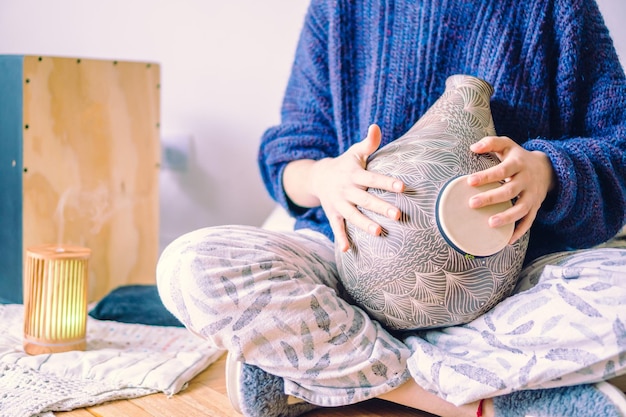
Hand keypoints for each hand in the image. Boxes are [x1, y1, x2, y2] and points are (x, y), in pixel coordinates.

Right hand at [310, 124, 404, 251]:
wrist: (318, 177)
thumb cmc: (345, 164)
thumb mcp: (355, 152)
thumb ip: (369, 143)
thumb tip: (376, 126)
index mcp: (354, 174)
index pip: (372, 179)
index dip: (386, 182)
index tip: (402, 186)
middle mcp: (346, 190)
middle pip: (365, 200)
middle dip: (381, 207)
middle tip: (398, 215)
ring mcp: (338, 204)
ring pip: (352, 216)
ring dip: (364, 224)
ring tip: (379, 232)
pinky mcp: (333, 214)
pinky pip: (337, 228)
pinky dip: (341, 238)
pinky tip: (347, 250)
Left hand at [467, 136, 555, 242]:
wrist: (547, 168)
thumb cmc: (518, 157)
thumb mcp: (507, 145)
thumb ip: (491, 143)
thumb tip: (473, 147)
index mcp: (518, 164)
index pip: (502, 170)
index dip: (487, 176)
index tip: (470, 181)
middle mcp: (527, 180)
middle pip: (510, 190)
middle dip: (491, 198)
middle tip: (472, 203)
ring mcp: (533, 195)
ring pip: (522, 208)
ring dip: (507, 217)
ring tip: (490, 223)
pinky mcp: (535, 207)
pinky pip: (529, 221)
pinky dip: (519, 231)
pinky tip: (507, 240)